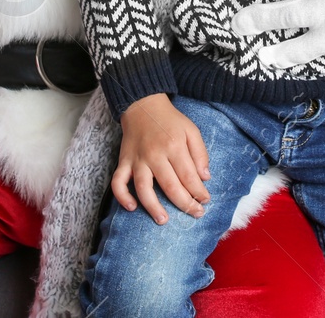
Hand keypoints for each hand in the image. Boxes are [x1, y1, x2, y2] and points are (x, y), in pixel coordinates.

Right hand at [113, 94, 210, 224]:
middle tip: (195, 214)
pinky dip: (122, 196)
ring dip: (153, 207)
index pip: (189, 176)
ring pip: (143, 188)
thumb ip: (200, 153)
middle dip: (184, 203)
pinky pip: (118, 182)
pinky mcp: (123, 161)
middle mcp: (154, 154)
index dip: (199, 192)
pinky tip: (131, 207)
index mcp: (174, 145)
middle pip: (170, 185)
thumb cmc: (170, 121)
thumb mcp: (191, 130)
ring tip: (163, 220)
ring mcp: (137, 159)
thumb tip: (205, 177)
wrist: (142, 105)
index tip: (206, 201)